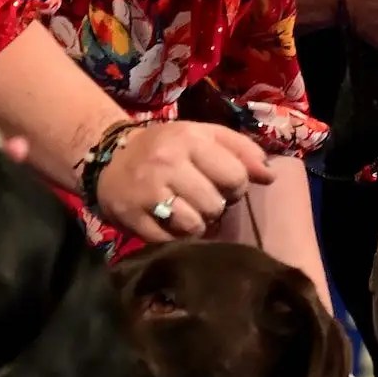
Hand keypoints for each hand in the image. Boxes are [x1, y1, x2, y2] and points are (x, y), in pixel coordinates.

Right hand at [94, 120, 273, 242]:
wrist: (108, 157)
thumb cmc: (166, 147)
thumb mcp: (203, 136)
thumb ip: (241, 151)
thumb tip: (270, 176)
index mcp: (190, 139)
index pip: (236, 176)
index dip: (236, 186)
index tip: (223, 184)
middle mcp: (168, 163)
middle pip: (216, 205)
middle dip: (215, 207)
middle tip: (201, 199)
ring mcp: (148, 192)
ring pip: (195, 226)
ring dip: (196, 225)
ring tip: (186, 212)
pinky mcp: (132, 218)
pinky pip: (170, 241)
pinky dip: (175, 237)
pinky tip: (169, 223)